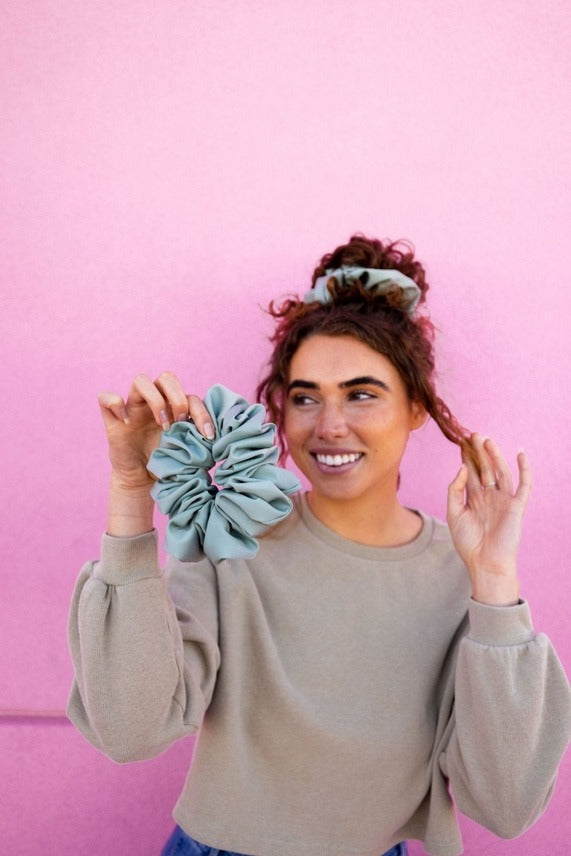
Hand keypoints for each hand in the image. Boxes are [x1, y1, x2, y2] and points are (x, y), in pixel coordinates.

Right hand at [98, 371, 214, 489]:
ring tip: (161, 423)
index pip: (190, 396)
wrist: (142, 481)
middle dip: (177, 398)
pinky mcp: (112, 421)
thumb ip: (200, 439)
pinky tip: (126, 422)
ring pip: (140, 380)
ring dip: (155, 400)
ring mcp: (132, 409)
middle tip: (180, 423)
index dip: (201, 412)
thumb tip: (220, 438)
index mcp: (174, 408)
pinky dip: (115, 404)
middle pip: (167, 377)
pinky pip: (105, 398)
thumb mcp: (187, 450)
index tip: (207, 435)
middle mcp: (154, 403)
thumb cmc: (167, 463)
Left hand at [447, 433, 531, 604]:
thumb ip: (455, 490)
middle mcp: (489, 496)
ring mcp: (503, 500)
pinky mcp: (516, 506)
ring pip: (501, 472)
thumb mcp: (454, 513)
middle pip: (484, 468)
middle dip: (479, 452)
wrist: (484, 563)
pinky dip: (524, 469)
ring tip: (486, 440)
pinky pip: (524, 485)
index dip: (466, 457)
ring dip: (495, 456)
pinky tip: (520, 454)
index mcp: (474, 498)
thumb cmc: (467, 542)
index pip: (470, 472)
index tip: (460, 440)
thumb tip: (461, 468)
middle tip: (472, 434)